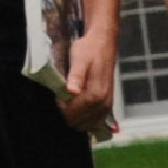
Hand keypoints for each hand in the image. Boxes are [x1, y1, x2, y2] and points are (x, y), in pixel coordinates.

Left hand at [54, 15, 118, 138]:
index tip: (60, 92)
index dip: (61, 105)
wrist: (103, 43)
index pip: (72, 112)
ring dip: (76, 115)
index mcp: (95, 94)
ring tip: (72, 99)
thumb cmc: (89, 49)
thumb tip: (71, 92)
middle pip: (78, 121)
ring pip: (86, 124)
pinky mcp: (108, 105)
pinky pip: (95, 122)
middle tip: (65, 95)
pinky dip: (85, 119)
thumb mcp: (79, 59)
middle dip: (68, 111)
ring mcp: (107, 106)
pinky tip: (80, 107)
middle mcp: (103, 103)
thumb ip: (75, 76)